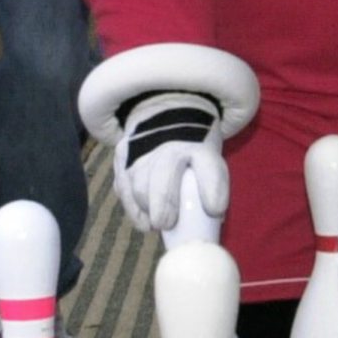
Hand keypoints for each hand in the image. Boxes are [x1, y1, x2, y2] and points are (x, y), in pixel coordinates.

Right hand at [113, 91, 227, 233]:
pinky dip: (132, 208)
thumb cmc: (194, 147)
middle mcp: (170, 144)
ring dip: (146, 209)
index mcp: (200, 146)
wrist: (168, 113)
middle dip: (163, 205)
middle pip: (163, 177)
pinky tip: (143, 219)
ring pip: (138, 186)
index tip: (214, 211)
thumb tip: (210, 221)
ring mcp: (143, 148)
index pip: (209, 169)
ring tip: (158, 223)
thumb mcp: (210, 159)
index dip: (212, 191)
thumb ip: (211, 187)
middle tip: (166, 224)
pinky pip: (123, 187)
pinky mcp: (123, 154)